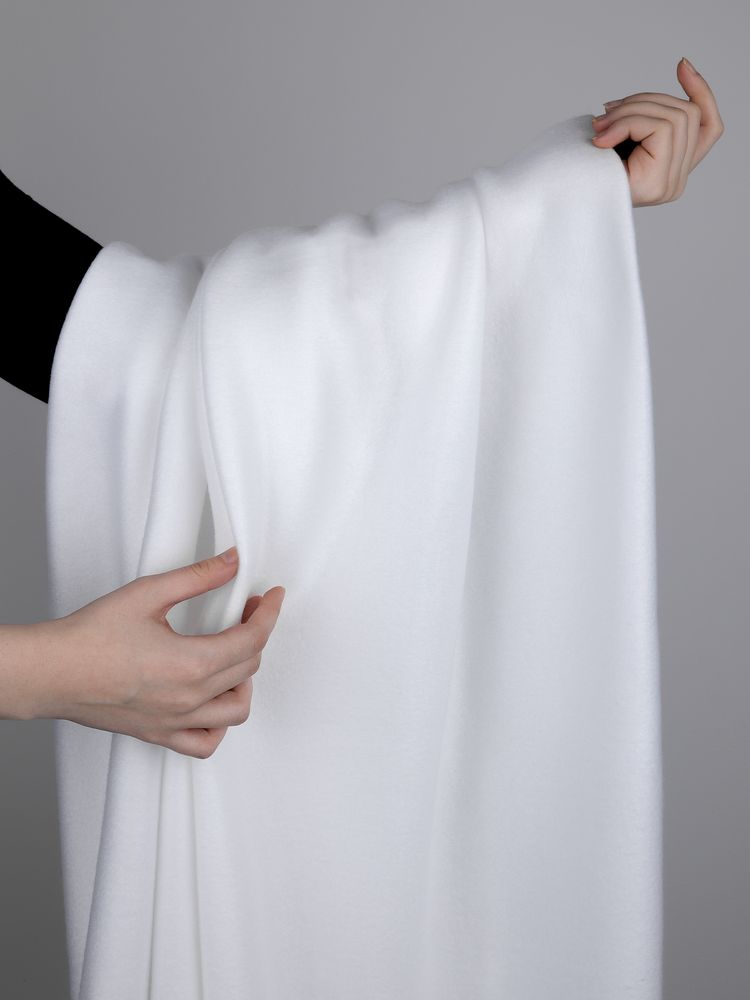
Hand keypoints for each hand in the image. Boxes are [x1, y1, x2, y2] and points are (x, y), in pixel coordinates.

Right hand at [27, 547, 285, 757]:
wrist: (51, 671)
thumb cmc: (89, 637)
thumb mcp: (148, 593)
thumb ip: (197, 577)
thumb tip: (231, 563)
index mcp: (191, 664)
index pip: (253, 639)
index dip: (269, 613)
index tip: (271, 597)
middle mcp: (189, 699)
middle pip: (248, 668)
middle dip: (256, 634)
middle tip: (245, 611)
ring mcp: (175, 721)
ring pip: (236, 710)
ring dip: (245, 680)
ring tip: (233, 654)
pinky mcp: (159, 734)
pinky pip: (205, 742)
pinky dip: (220, 724)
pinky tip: (213, 699)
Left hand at [590, 57, 724, 206]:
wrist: (562, 201)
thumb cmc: (584, 169)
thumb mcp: (620, 134)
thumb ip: (647, 117)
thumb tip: (681, 67)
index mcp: (674, 172)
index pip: (709, 128)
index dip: (702, 92)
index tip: (682, 64)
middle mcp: (678, 181)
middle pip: (686, 113)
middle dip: (642, 101)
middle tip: (605, 112)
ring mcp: (672, 184)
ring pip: (674, 116)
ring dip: (631, 111)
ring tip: (599, 125)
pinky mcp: (659, 183)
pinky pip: (661, 127)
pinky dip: (628, 123)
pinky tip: (601, 139)